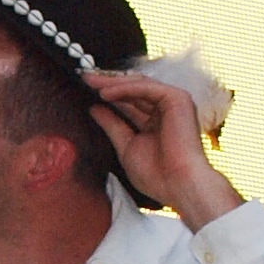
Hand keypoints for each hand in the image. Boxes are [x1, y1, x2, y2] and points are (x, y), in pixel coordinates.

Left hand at [83, 73, 243, 226]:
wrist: (178, 185)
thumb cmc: (156, 175)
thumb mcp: (126, 146)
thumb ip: (112, 126)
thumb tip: (95, 109)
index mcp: (155, 121)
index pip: (130, 101)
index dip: (109, 94)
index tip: (86, 90)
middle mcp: (165, 110)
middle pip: (133, 89)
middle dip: (108, 82)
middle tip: (85, 77)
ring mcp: (173, 103)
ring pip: (139, 84)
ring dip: (114, 82)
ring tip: (90, 82)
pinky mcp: (178, 99)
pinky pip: (147, 87)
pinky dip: (125, 88)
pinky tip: (105, 93)